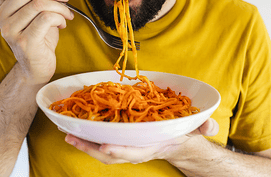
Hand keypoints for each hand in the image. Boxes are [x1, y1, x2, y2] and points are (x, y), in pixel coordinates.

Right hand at [0, 0, 73, 83]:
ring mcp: (12, 30)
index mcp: (5, 6)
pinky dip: (60, 18)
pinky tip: (63, 24)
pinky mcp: (25, 41)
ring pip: (40, 4)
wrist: (38, 67)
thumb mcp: (40, 12)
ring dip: (60, 7)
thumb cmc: (39, 39)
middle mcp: (3, 17)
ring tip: (67, 15)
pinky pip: (46, 18)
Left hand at [64, 118, 218, 164]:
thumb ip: (204, 126)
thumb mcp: (195, 129)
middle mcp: (136, 148)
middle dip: (92, 149)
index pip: (134, 152)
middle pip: (112, 154)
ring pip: (104, 150)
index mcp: (152, 146)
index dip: (120, 150)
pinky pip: (104, 142)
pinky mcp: (123, 140)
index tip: (103, 146)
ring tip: (69, 134)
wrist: (177, 142)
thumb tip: (210, 124)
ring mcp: (128, 146)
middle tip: (72, 138)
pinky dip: (91, 138)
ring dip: (86, 144)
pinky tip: (79, 129)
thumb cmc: (183, 134)